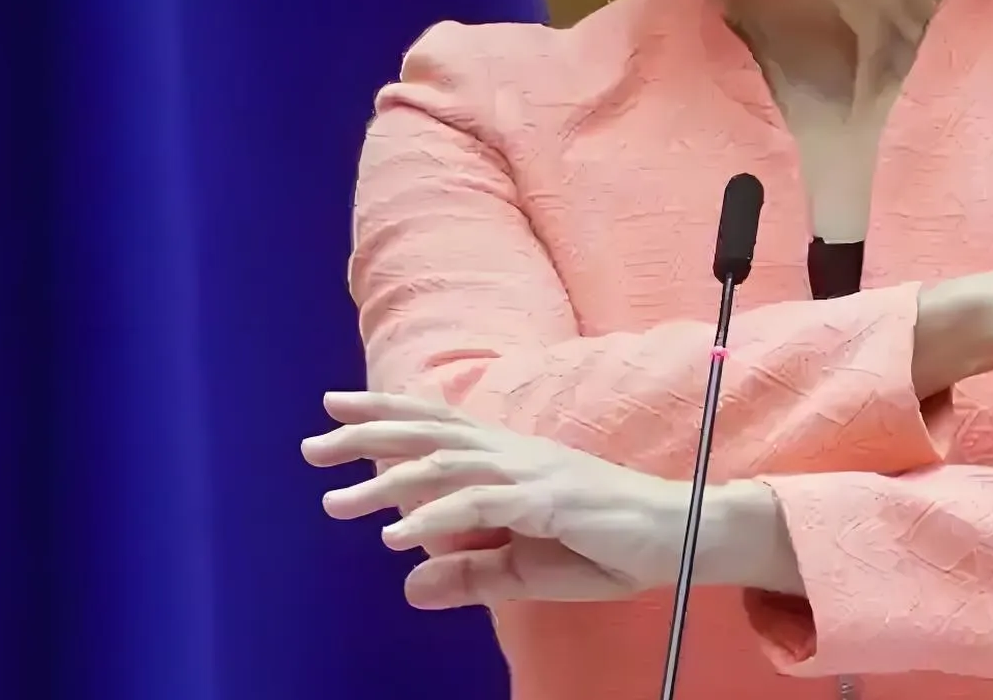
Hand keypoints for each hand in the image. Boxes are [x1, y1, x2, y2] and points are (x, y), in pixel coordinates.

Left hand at [302, 392, 689, 608]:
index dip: (386, 411)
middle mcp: (512, 454)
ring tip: (337, 502)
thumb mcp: (525, 568)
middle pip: (427, 434)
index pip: (436, 424)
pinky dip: (435, 518)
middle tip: (311, 448)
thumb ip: (469, 575)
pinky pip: (479, 507)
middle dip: (366, 436)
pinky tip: (398, 535)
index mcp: (507, 458)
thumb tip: (408, 586)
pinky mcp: (547, 502)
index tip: (333, 408)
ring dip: (386, 482)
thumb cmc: (605, 544)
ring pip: (443, 465)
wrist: (681, 534)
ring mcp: (529, 473)